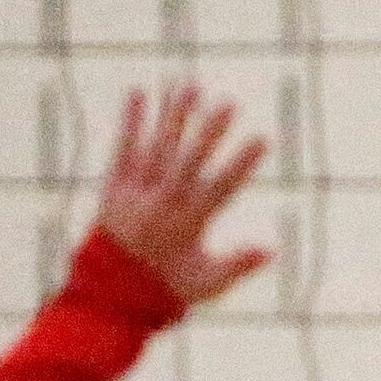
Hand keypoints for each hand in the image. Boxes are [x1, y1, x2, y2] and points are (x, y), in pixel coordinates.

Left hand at [95, 84, 269, 306]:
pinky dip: (130, 121)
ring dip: (173, 115)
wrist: (107, 296)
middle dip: (209, 131)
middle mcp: (161, 203)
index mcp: (188, 224)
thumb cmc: (164, 291)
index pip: (219, 188)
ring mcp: (135, 192)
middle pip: (188, 160)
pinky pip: (123, 149)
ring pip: (157, 147)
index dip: (241, 163)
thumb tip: (273, 249)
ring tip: (188, 84)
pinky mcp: (114, 186)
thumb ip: (238, 264)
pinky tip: (139, 93)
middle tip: (228, 102)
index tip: (262, 138)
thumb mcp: (206, 283)